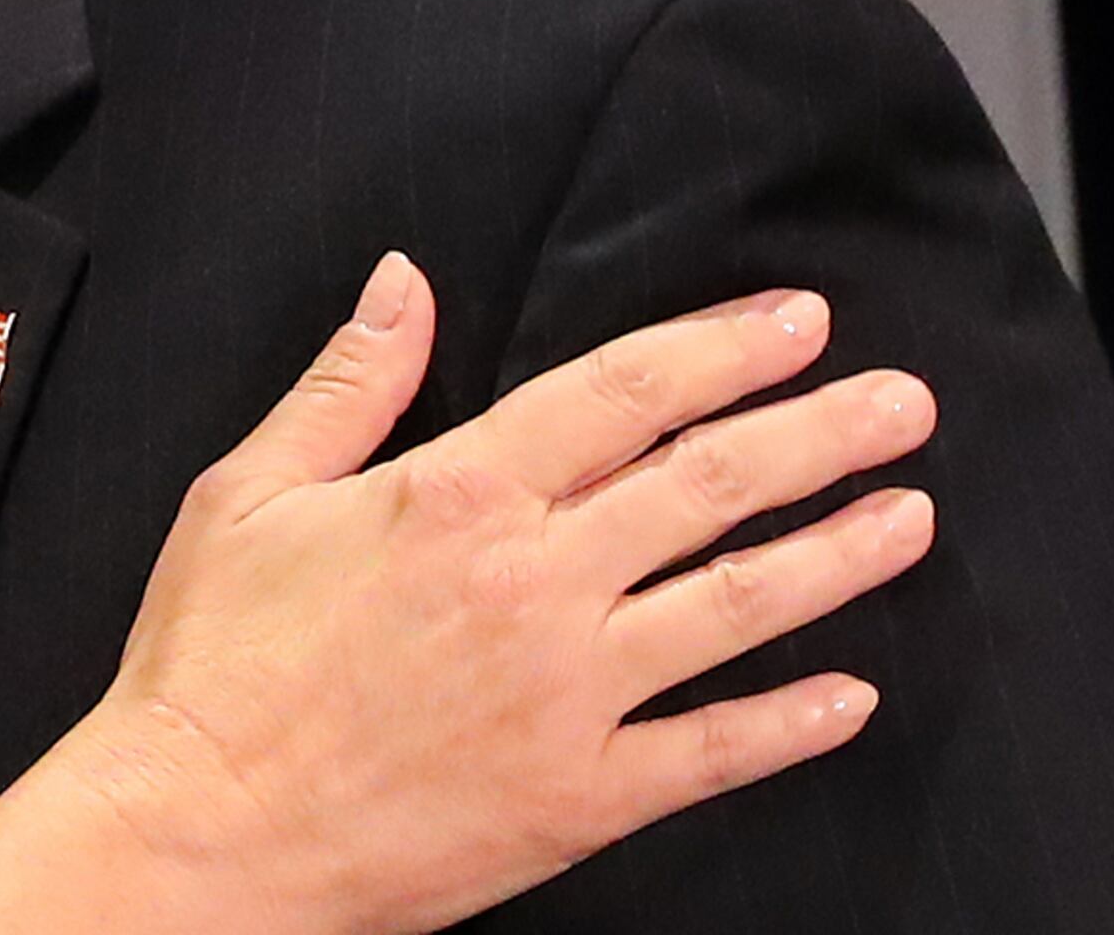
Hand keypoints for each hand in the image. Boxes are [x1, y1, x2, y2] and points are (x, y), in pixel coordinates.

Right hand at [42, 254, 934, 933]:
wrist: (203, 830)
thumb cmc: (211, 663)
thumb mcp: (246, 492)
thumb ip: (347, 385)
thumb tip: (405, 282)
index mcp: (456, 494)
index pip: (623, 393)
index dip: (721, 349)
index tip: (798, 322)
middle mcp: (534, 582)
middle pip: (709, 484)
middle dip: (820, 432)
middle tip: (902, 403)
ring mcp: (570, 692)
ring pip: (737, 604)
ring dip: (836, 554)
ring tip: (910, 516)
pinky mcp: (581, 792)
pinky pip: (714, 750)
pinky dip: (792, 722)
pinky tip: (850, 694)